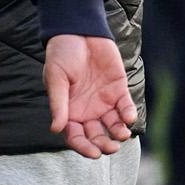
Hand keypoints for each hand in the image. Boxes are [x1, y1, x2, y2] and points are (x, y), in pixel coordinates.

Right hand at [43, 34, 135, 157]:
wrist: (78, 31)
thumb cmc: (61, 53)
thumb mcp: (55, 78)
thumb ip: (58, 103)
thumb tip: (55, 129)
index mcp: (68, 110)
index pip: (75, 136)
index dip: (83, 147)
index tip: (94, 153)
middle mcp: (86, 110)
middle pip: (96, 136)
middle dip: (104, 145)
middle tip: (111, 147)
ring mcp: (104, 101)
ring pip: (113, 126)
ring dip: (118, 133)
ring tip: (122, 134)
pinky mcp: (119, 90)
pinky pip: (126, 108)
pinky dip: (129, 114)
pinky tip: (128, 116)